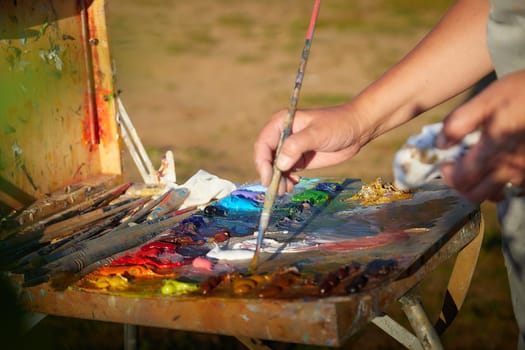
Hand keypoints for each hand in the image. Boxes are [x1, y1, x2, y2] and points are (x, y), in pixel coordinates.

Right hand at [253, 105, 365, 191]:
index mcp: (281, 123)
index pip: (263, 144)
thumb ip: (296, 146)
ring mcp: (289, 148)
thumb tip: (280, 164)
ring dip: (277, 180)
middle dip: (270, 174)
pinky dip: (286, 180)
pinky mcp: (298, 158)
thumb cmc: (337, 125)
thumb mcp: (317, 134)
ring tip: (286, 190)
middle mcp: (282, 135)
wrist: (356, 130)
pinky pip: (285, 172)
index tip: (268, 178)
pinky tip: (292, 186)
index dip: (262, 162)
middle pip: (267, 157)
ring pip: (275, 167)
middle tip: (278, 189)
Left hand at [437, 69, 524, 201]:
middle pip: (475, 195)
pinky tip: (501, 168)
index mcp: (492, 151)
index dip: (447, 175)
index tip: (444, 164)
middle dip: (460, 186)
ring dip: (481, 187)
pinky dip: (504, 184)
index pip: (461, 179)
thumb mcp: (487, 99)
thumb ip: (459, 123)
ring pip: (496, 194)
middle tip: (456, 171)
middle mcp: (509, 168)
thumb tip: (440, 143)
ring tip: (477, 170)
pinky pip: (517, 188)